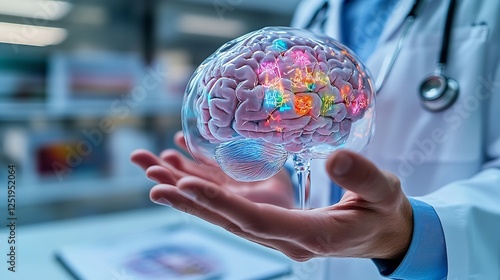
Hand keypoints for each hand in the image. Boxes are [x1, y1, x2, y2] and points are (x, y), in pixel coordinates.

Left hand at [133, 143, 412, 262]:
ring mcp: (280, 237)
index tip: (187, 184)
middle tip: (154, 183)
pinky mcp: (277, 227)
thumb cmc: (386, 212)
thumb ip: (363, 177)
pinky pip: (239, 213)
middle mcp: (287, 242)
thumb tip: (334, 156)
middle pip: (232, 223)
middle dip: (193, 204)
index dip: (220, 203)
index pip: (257, 221)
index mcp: (312, 235)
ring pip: (230, 220)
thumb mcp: (384, 192)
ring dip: (195, 203)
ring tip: (159, 181)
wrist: (386, 234)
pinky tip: (192, 178)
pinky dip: (214, 198)